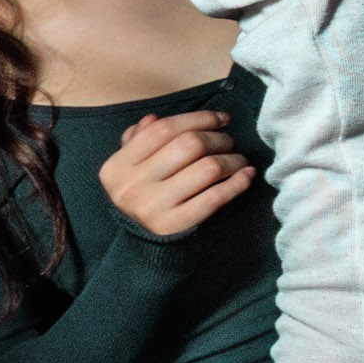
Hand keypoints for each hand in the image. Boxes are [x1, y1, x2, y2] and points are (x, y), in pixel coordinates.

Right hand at [98, 108, 254, 236]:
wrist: (139, 244)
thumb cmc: (141, 195)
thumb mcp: (129, 168)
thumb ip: (138, 140)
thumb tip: (154, 119)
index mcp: (117, 166)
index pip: (163, 129)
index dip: (199, 118)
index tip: (222, 118)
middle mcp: (131, 186)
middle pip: (189, 144)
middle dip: (219, 138)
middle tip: (229, 142)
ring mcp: (152, 207)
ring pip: (207, 168)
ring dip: (232, 160)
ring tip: (239, 160)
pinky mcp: (174, 225)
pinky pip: (215, 197)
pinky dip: (237, 183)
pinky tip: (246, 175)